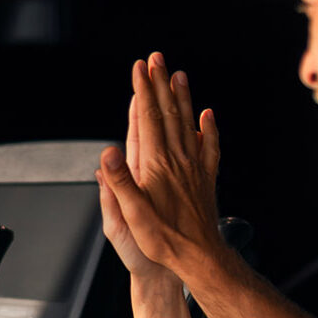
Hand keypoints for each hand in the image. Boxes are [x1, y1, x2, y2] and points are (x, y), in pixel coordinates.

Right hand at [99, 53, 221, 275]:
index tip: (139, 69)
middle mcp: (177, 161)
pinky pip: (209, 146)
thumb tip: (107, 154)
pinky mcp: (205, 179)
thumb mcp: (131, 215)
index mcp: (156, 166)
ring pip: (188, 123)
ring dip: (182, 98)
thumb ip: (119, 182)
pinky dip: (209, 128)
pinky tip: (208, 116)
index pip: (147, 120)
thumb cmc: (163, 240)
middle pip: (168, 114)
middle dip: (160, 84)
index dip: (142, 92)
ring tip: (179, 76)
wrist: (199, 257)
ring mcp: (194, 168)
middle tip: (156, 59)